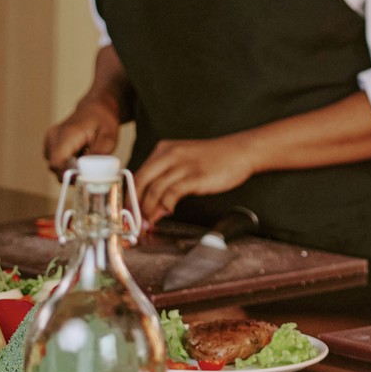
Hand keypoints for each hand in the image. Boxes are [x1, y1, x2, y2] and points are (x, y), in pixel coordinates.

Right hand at [44, 96, 120, 173]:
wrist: (96, 107)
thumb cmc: (103, 121)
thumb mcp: (109, 139)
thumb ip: (97, 156)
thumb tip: (87, 172)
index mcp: (67, 135)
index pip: (57, 163)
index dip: (68, 175)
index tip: (82, 178)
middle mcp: (53, 136)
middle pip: (54, 166)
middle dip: (70, 172)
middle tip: (88, 168)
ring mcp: (49, 139)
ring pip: (54, 164)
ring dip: (69, 166)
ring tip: (84, 156)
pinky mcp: (49, 142)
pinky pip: (55, 159)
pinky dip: (66, 161)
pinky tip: (78, 154)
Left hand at [133, 136, 257, 221]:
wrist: (242, 151)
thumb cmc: (214, 159)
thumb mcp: (185, 161)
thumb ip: (166, 178)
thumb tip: (150, 205)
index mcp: (164, 150)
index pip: (138, 174)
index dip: (130, 196)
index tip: (129, 211)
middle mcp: (171, 154)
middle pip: (141, 182)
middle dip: (134, 205)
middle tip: (134, 221)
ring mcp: (184, 165)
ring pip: (155, 189)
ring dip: (149, 209)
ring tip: (149, 222)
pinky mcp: (197, 176)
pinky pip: (173, 193)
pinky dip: (166, 205)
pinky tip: (167, 212)